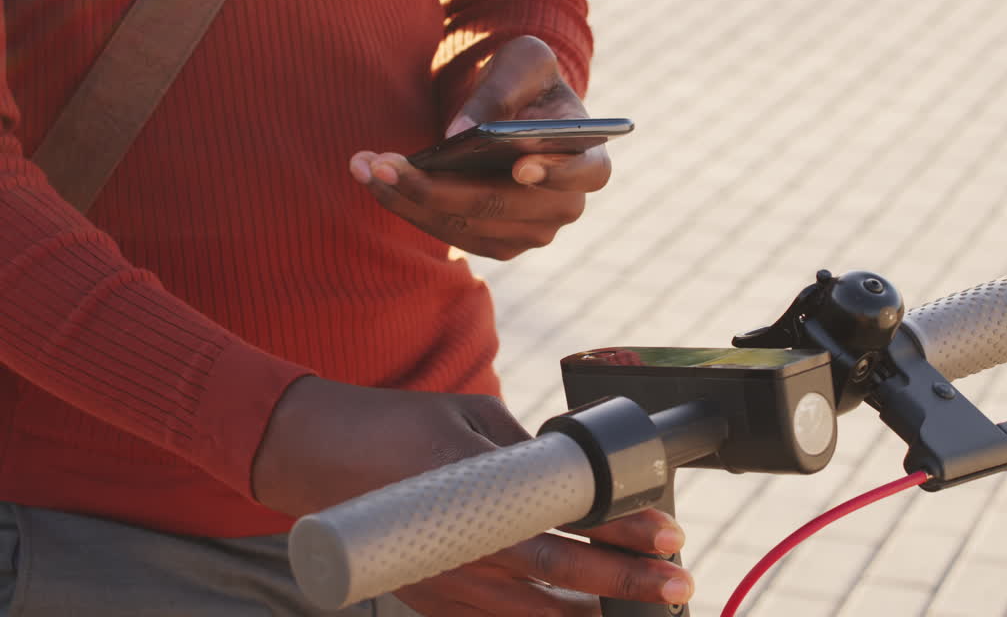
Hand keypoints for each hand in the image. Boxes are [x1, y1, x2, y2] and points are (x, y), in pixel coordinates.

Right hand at [253, 376, 692, 613]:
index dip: (624, 537)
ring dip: (594, 616)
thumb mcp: (476, 418)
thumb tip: (573, 475)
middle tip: (679, 583)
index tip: (669, 537)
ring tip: (642, 610)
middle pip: (564, 581)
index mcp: (481, 497)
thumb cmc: (398, 425)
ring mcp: (447, 585)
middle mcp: (466, 551)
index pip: (570, 529)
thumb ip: (525, 453)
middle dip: (630, 586)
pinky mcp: (431, 601)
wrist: (318, 457)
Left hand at [350, 36, 611, 259]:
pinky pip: (449, 232)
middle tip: (384, 162)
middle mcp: (565, 207)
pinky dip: (409, 207)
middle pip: (504, 207)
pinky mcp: (496, 242)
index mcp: (590, 160)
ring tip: (365, 165)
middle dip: (439, 187)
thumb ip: (499, 90)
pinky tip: (374, 178)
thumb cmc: (527, 82)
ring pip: (467, 225)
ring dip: (409, 198)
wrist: (515, 111)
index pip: (584, 174)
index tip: (520, 165)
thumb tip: (459, 133)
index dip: (555, 173)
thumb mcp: (521, 62)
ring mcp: (531, 233)